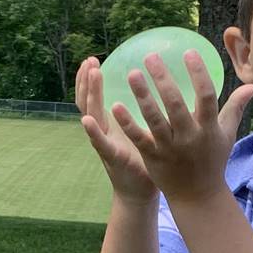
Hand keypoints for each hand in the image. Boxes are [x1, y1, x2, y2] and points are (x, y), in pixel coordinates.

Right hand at [77, 56, 155, 203]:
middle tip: (89, 61)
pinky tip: (87, 120)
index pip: (95, 97)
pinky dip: (92, 132)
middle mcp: (103, 132)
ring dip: (90, 94)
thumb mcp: (147, 131)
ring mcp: (105, 144)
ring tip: (91, 74)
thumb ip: (151, 111)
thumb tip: (166, 89)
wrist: (141, 192)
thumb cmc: (148, 160)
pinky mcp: (112, 158)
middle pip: (87, 102)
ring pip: (92, 115)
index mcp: (111, 124)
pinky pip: (100, 144)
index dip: (91, 80)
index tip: (92, 60)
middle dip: (86, 81)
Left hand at [110, 51, 252, 202]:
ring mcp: (169, 148)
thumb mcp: (226, 134)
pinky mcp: (153, 157)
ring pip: (155, 119)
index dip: (198, 74)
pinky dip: (128, 123)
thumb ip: (235, 107)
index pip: (206, 96)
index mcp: (208, 128)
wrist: (198, 196)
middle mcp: (189, 137)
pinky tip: (116, 105)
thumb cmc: (212, 161)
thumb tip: (252, 86)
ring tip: (132, 73)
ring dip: (143, 96)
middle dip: (163, 79)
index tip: (188, 52)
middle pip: (175, 104)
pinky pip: (139, 138)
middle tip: (150, 56)